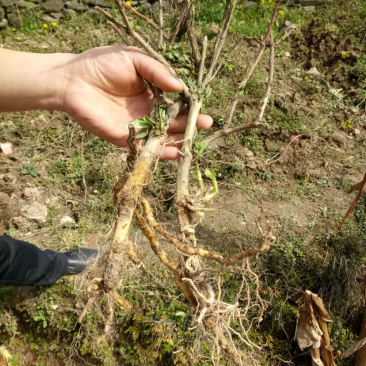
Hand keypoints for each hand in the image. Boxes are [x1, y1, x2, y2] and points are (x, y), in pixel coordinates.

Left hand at [60, 46, 212, 158]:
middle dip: (190, 124)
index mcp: (151, 93)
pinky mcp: (125, 139)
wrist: (73, 79)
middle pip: (172, 121)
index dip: (189, 105)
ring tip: (195, 140)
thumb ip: (157, 72)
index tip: (202, 106)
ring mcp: (137, 126)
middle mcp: (146, 112)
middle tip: (206, 124)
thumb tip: (179, 87)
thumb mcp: (134, 59)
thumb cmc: (101, 64)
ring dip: (179, 140)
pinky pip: (146, 147)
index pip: (175, 102)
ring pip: (163, 136)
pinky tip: (176, 153)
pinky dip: (161, 152)